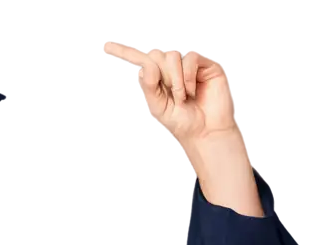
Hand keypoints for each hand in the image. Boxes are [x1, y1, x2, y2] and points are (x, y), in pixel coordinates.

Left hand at [104, 40, 262, 216]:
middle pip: (157, 55)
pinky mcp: (204, 64)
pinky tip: (191, 91)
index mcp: (157, 78)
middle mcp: (171, 68)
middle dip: (162, 77)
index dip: (123, 51)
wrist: (205, 132)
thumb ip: (150, 87)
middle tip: (173, 97)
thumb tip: (146, 64)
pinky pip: (190, 57)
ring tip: (183, 97)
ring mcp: (188, 64)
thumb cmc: (183, 122)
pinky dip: (187, 76)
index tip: (105, 46)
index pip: (140, 60)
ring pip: (173, 55)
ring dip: (175, 79)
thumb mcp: (159, 107)